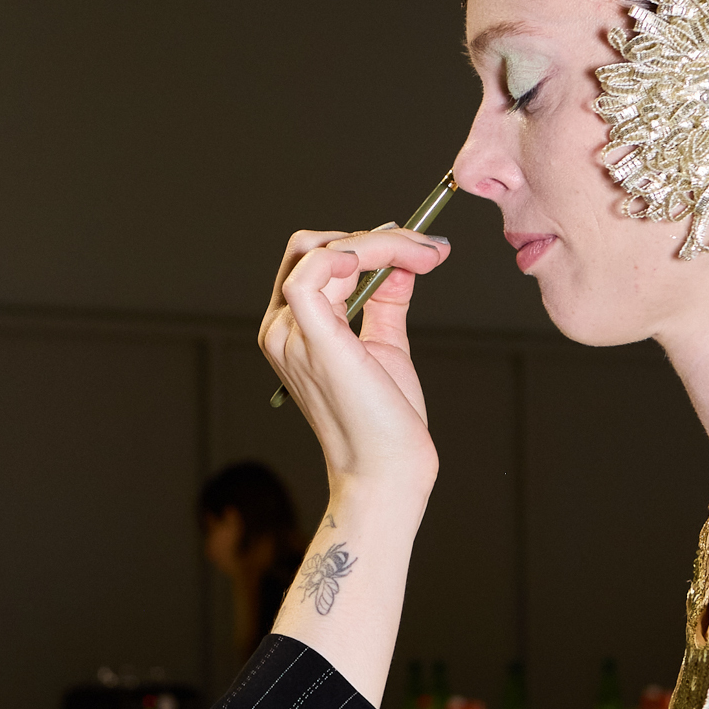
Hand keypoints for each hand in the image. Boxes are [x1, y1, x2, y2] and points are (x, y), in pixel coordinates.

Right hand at [259, 225, 447, 507]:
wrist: (387, 469)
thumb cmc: (385, 421)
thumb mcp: (386, 345)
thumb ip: (387, 300)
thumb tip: (403, 259)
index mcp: (292, 331)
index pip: (314, 261)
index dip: (366, 244)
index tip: (420, 249)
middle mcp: (280, 330)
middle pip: (312, 247)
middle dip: (375, 239)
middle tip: (428, 251)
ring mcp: (289, 334)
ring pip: (322, 250)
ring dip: (380, 243)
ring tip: (425, 256)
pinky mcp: (311, 338)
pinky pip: (315, 271)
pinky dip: (353, 252)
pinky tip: (389, 257)